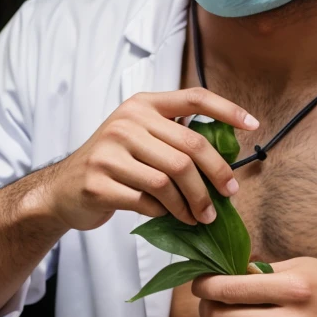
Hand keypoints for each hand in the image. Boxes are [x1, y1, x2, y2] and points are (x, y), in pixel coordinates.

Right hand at [44, 89, 258, 230]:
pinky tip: (172, 218)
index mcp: (141, 106)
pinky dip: (166, 213)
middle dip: (215, 178)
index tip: (253, 125)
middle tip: (228, 196)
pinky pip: (147, 201)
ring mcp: (109, 152)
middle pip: (188, 150)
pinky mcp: (99, 183)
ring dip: (193, 203)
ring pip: (170, 180)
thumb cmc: (113, 164)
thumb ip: (172, 139)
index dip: (227, 109)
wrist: (63, 189)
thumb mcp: (139, 137)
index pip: (193, 98)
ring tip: (201, 216)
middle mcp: (126, 123)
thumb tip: (224, 161)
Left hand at [193, 257, 316, 316]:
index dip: (204, 284)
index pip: (228, 289)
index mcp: (292, 290)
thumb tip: (222, 270)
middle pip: (216, 316)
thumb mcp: (301, 266)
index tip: (201, 280)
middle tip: (209, 294)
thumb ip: (260, 269)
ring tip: (220, 309)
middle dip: (204, 303)